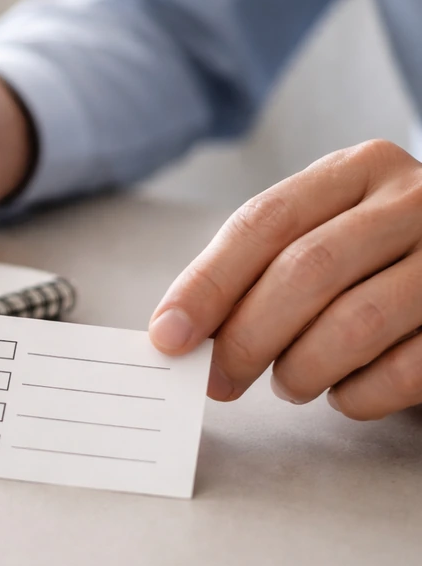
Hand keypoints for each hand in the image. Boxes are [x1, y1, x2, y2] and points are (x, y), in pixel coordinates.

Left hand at [149, 140, 421, 420]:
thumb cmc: (374, 256)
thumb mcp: (324, 231)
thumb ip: (258, 266)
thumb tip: (178, 329)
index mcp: (358, 169)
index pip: (264, 221)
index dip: (208, 283)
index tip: (168, 335)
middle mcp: (413, 202)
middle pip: (305, 270)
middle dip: (245, 337)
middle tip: (218, 379)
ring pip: (353, 323)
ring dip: (300, 369)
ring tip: (288, 384)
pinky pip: (403, 371)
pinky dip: (357, 396)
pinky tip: (344, 393)